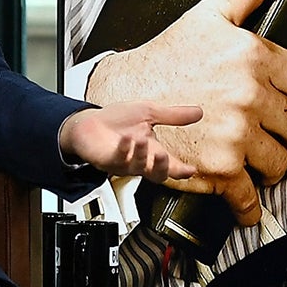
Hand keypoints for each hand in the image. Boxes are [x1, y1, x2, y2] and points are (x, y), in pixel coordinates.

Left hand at [58, 102, 202, 182]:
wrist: (89, 122)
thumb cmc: (117, 120)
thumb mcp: (149, 112)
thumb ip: (173, 116)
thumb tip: (198, 112)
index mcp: (152, 151)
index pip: (172, 165)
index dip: (182, 170)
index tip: (191, 170)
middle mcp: (140, 160)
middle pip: (157, 175)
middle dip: (163, 168)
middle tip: (165, 157)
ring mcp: (124, 163)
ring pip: (138, 168)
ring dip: (142, 155)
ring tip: (142, 140)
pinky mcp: (108, 161)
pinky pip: (118, 160)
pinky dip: (124, 149)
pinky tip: (126, 139)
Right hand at [85, 0, 286, 226]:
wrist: (120, 99)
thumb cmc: (166, 59)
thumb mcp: (212, 13)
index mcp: (254, 56)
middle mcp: (249, 96)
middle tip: (272, 130)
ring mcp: (236, 135)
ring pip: (282, 161)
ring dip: (273, 164)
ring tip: (256, 154)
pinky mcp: (219, 169)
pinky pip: (251, 196)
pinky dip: (251, 204)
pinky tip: (246, 198)